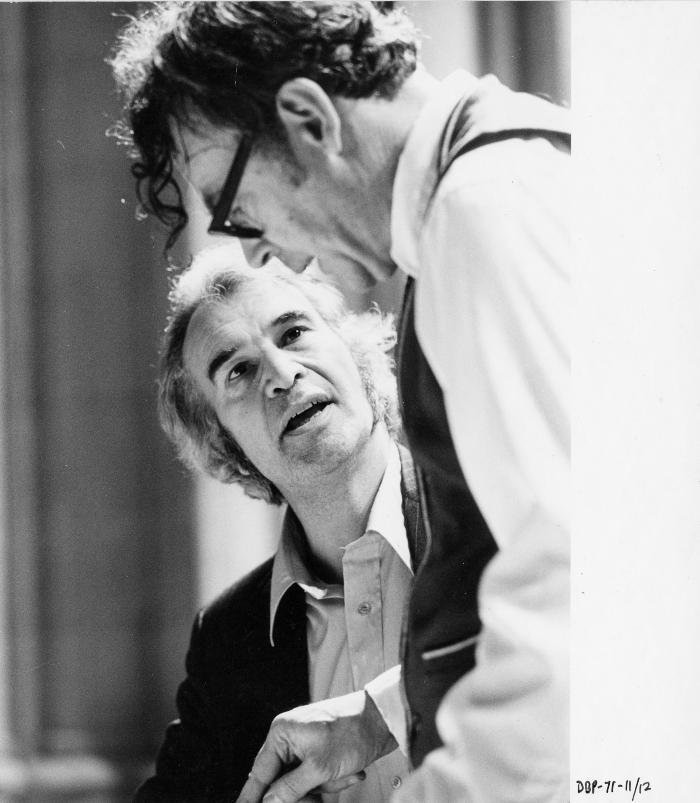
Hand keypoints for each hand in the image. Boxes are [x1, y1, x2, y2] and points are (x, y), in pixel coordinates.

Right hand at [235, 689, 397, 802]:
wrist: (384, 719)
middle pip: (282, 781)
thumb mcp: (319, 767)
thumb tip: (268, 801)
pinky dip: (334, 780)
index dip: (252, 796)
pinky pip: (320, 777)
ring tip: (344, 775)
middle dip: (304, 793)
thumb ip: (290, 788)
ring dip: (325, 786)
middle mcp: (291, 737)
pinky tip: (352, 772)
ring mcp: (307, 744)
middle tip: (316, 798)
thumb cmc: (352, 732)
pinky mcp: (323, 751)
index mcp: (282, 733)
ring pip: (303, 782)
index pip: (260, 773)